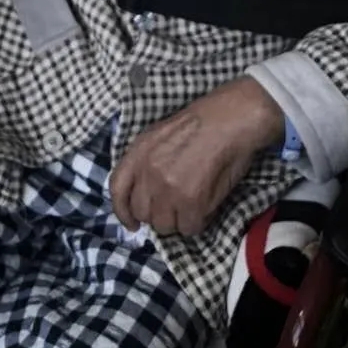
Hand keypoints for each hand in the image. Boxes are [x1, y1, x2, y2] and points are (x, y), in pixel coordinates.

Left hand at [110, 78, 284, 237]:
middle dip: (159, 214)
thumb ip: (146, 162)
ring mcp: (168, 188)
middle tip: (176, 207)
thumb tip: (147, 195)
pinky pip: (189, 228)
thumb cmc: (201, 123)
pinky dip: (198, 222)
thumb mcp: (159, 135)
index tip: (133, 223)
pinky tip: (205, 208)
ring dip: (178, 221)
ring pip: (164, 226)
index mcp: (139, 152)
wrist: (230, 119)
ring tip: (192, 206)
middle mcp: (148, 172)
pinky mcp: (190, 201)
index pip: (117, 189)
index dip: (123, 211)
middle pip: (143, 213)